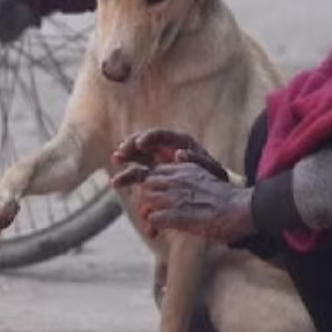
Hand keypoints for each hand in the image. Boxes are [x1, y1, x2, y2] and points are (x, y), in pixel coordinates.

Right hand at [112, 128, 228, 181]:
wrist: (215, 195)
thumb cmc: (214, 179)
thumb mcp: (211, 170)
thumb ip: (197, 161)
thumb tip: (179, 154)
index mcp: (178, 143)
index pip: (160, 135)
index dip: (149, 137)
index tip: (140, 144)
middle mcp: (164, 151)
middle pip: (143, 145)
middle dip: (130, 148)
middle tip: (120, 154)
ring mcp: (157, 165)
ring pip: (136, 162)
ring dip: (125, 167)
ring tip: (115, 174)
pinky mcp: (152, 179)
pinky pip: (139, 179)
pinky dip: (131, 184)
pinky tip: (120, 187)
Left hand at [115, 162, 254, 243]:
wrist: (243, 209)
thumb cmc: (228, 200)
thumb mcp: (206, 178)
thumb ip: (188, 180)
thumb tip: (178, 183)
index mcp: (185, 169)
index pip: (155, 173)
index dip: (151, 188)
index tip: (154, 201)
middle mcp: (177, 179)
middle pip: (146, 186)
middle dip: (145, 202)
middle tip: (150, 217)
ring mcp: (177, 196)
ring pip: (146, 201)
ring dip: (146, 215)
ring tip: (152, 228)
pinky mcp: (179, 214)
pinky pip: (154, 218)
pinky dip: (153, 226)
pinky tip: (157, 233)